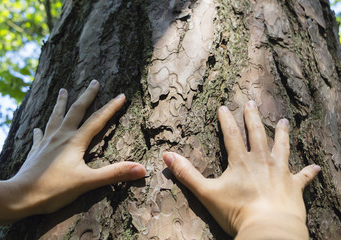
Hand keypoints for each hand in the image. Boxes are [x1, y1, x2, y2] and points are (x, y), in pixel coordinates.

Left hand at [0, 80, 145, 224]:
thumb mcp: (88, 182)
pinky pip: (40, 135)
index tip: (121, 95)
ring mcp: (46, 142)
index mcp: (75, 141)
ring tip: (63, 90)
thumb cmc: (54, 190)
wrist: (20, 196)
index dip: (111, 107)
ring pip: (56, 117)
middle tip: (94, 82)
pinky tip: (38, 127)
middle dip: (87, 96)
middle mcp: (61, 136)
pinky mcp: (36, 151)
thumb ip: (115, 174)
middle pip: (76, 111)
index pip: (97, 120)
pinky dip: (42, 129)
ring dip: (61, 103)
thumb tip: (141, 169)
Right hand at [163, 100, 319, 238]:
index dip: (226, 119)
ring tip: (284, 120)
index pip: (231, 134)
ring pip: (282, 147)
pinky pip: (303, 177)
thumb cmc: (236, 211)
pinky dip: (309, 172)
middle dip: (253, 117)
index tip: (224, 106)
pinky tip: (316, 167)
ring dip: (283, 133)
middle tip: (252, 102)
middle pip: (257, 133)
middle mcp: (262, 161)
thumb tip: (166, 155)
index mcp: (241, 161)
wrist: (268, 228)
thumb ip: (186, 173)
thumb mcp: (206, 192)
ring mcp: (280, 172)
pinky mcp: (294, 187)